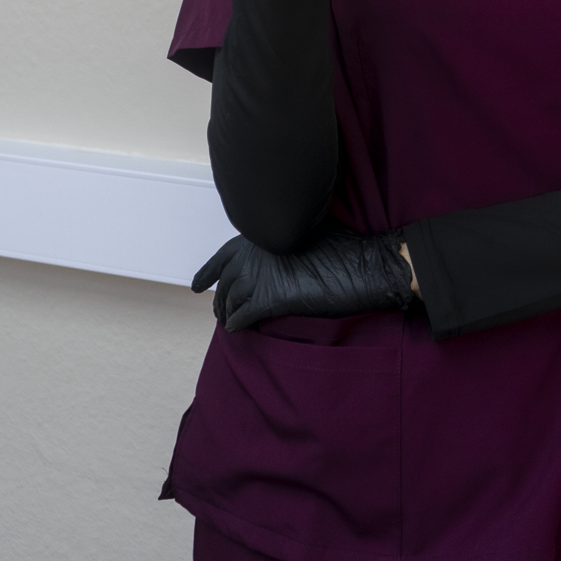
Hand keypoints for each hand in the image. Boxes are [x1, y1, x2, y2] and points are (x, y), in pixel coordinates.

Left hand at [191, 220, 414, 330]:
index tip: (197, 285)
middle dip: (220, 299)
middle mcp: (254, 254)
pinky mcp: (270, 300)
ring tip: (230, 322)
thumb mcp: (309, 231)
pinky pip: (242, 316)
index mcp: (260, 235)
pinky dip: (237, 324)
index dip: (207, 272)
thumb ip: (284, 239)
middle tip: (221, 311)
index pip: (222, 257)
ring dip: (227, 313)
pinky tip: (238, 329)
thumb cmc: (343, 246)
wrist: (363, 265)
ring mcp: (259, 277)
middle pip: (224, 284)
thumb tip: (278, 246)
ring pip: (230, 301)